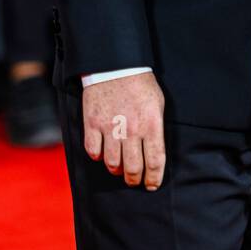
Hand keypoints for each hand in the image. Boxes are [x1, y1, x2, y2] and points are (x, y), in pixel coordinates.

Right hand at [81, 71, 165, 188]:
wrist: (116, 64)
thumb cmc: (141, 85)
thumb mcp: (158, 104)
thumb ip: (156, 129)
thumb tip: (154, 153)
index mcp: (152, 124)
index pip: (155, 161)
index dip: (154, 178)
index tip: (152, 185)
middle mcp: (131, 129)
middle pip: (133, 168)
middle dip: (135, 180)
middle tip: (135, 181)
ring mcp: (110, 127)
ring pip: (112, 163)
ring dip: (117, 170)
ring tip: (120, 169)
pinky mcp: (92, 123)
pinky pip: (93, 151)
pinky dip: (98, 156)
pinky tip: (102, 154)